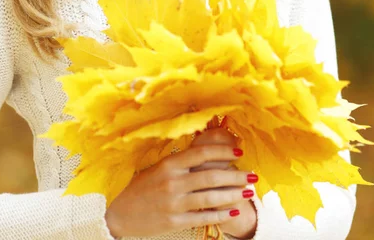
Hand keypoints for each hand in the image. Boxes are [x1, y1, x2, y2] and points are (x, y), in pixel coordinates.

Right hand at [105, 143, 253, 237]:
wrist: (120, 213)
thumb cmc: (141, 187)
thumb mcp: (158, 168)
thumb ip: (180, 162)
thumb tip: (208, 152)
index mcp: (169, 164)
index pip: (202, 153)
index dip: (223, 151)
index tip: (239, 151)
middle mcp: (173, 182)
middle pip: (211, 176)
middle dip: (236, 175)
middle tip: (252, 174)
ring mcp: (174, 203)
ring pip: (211, 197)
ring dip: (233, 194)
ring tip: (248, 191)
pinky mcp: (175, 221)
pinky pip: (203, 216)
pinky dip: (221, 213)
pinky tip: (234, 210)